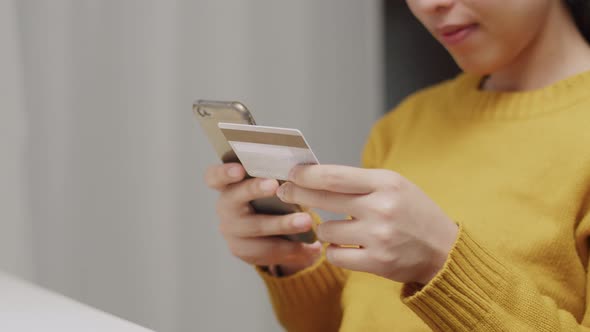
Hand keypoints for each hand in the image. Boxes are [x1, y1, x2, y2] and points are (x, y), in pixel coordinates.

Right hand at [204, 163, 320, 274]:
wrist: (267, 230)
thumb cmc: (272, 196)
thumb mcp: (271, 183)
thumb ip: (278, 175)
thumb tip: (303, 169)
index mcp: (228, 184)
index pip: (214, 176)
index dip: (223, 173)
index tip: (239, 169)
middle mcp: (225, 207)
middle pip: (233, 198)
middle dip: (254, 190)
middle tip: (275, 186)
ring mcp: (231, 231)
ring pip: (255, 227)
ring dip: (282, 224)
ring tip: (307, 222)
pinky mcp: (243, 251)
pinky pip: (267, 251)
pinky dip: (292, 249)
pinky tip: (313, 248)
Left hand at [276, 165, 457, 283]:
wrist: (444, 250)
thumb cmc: (414, 213)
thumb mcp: (395, 185)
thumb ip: (360, 181)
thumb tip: (316, 176)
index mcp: (386, 183)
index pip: (334, 175)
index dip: (306, 174)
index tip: (292, 172)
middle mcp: (381, 207)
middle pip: (323, 198)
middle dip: (297, 193)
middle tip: (285, 191)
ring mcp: (378, 236)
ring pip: (326, 230)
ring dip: (326, 229)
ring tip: (342, 228)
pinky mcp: (376, 262)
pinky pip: (334, 255)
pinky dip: (334, 251)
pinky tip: (344, 246)